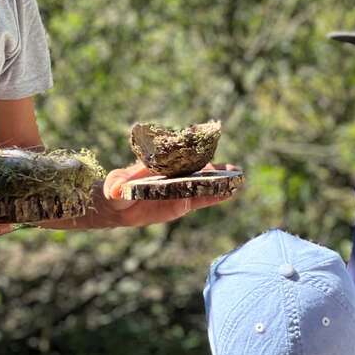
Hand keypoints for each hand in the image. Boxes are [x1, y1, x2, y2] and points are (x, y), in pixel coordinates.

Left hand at [103, 161, 239, 199]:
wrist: (119, 205)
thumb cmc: (117, 189)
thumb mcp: (116, 185)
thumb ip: (118, 185)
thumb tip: (116, 189)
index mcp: (162, 163)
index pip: (181, 155)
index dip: (195, 151)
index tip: (208, 149)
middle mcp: (175, 173)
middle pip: (198, 168)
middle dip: (215, 168)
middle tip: (232, 168)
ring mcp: (181, 187)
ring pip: (204, 183)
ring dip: (220, 181)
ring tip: (238, 179)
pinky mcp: (183, 202)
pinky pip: (202, 198)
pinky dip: (216, 195)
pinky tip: (231, 193)